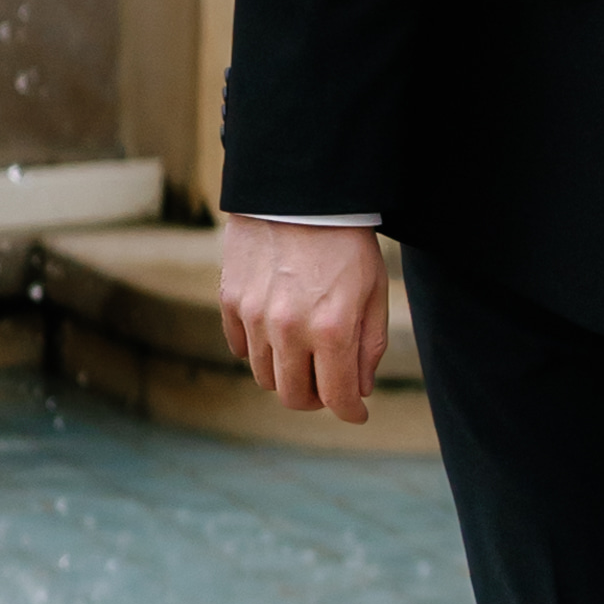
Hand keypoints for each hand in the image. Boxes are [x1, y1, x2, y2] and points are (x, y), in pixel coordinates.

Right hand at [213, 216, 392, 421]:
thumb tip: (357, 389)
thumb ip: (368, 345)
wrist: (300, 191)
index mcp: (331, 329)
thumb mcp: (373, 290)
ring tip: (304, 355)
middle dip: (316, 399)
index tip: (357, 412)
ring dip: (287, 375)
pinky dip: (258, 350)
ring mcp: (254, 316)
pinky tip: (276, 333)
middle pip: (293, 396)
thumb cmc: (346, 240)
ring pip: (264, 376)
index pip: (337, 397)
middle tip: (328, 387)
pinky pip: (240, 347)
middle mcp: (289, 330)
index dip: (351, 411)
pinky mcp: (230, 300)